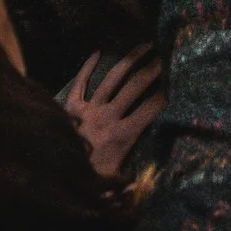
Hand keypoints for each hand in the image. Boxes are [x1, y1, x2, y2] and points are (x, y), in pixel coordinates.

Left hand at [61, 46, 165, 179]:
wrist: (52, 175)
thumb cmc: (87, 181)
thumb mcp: (114, 184)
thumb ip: (132, 183)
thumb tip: (149, 179)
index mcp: (123, 135)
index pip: (151, 109)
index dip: (166, 94)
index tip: (178, 79)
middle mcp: (108, 116)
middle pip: (135, 86)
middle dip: (153, 69)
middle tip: (166, 53)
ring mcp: (89, 109)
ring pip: (112, 79)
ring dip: (129, 60)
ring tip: (144, 45)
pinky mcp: (71, 107)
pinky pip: (80, 83)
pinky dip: (87, 67)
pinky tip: (97, 52)